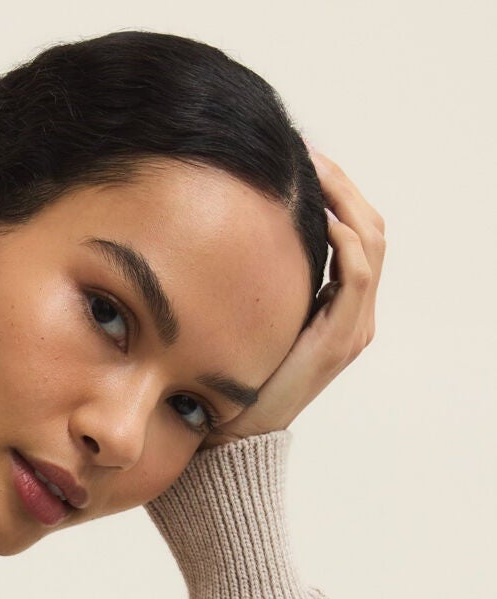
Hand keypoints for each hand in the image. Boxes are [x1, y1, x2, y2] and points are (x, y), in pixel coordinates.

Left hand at [199, 146, 384, 447]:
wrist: (233, 442)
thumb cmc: (228, 382)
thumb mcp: (246, 320)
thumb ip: (258, 283)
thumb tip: (230, 229)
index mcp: (338, 309)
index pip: (356, 232)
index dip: (337, 191)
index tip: (304, 161)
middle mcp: (353, 317)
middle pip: (371, 228)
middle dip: (342, 185)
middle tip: (309, 154)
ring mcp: (351, 329)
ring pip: (371, 242)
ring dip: (345, 200)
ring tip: (314, 171)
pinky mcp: (338, 342)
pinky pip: (356, 275)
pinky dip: (343, 241)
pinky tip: (319, 219)